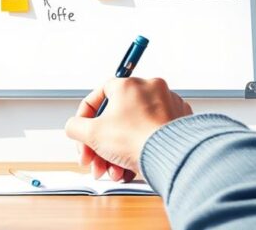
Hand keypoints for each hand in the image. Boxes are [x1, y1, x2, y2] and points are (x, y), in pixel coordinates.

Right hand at [65, 77, 192, 181]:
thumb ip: (75, 126)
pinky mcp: (181, 124)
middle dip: (102, 143)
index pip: (100, 95)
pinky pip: (152, 136)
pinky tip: (131, 168)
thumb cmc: (137, 140)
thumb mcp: (92, 133)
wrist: (172, 157)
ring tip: (114, 170)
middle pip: (117, 118)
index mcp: (129, 85)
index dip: (86, 118)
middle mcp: (151, 90)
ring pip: (134, 129)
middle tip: (96, 160)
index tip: (83, 134)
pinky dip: (140, 150)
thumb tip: (74, 127)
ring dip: (118, 152)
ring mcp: (169, 106)